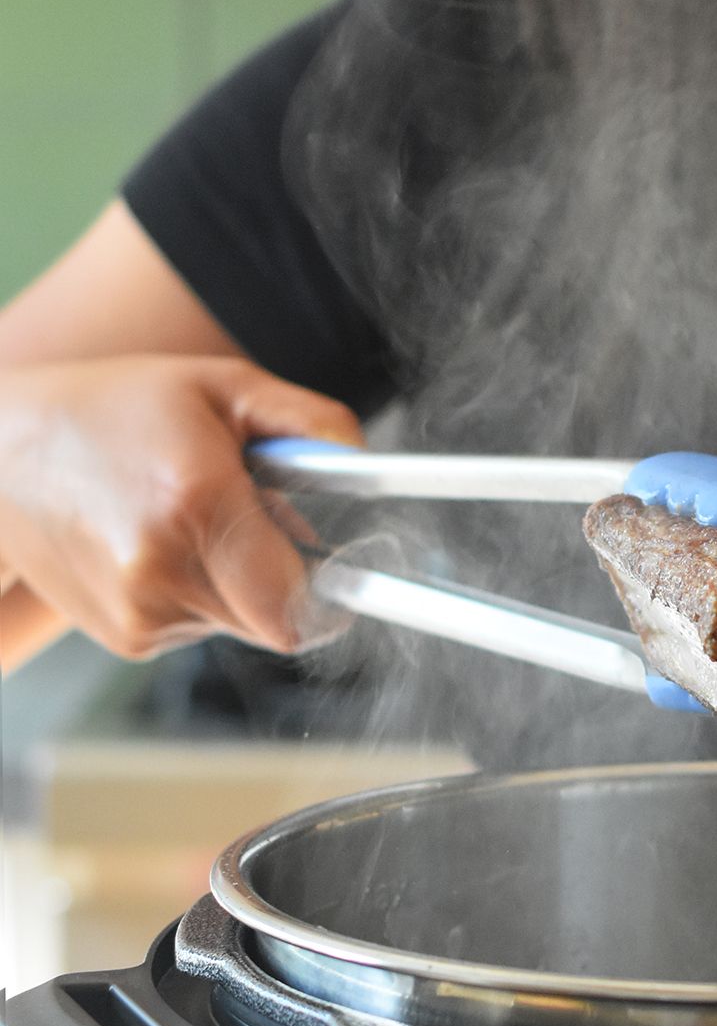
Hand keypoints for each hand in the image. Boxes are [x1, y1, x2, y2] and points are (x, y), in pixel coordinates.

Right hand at [0, 357, 363, 660]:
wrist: (3, 453)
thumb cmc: (118, 408)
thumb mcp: (224, 387)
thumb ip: (311, 423)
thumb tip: (372, 465)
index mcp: (195, 504)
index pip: (300, 607)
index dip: (334, 593)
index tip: (346, 572)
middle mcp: (162, 570)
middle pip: (281, 619)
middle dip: (289, 574)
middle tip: (259, 513)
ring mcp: (137, 614)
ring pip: (243, 623)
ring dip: (244, 580)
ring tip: (195, 516)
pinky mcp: (124, 638)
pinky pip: (202, 626)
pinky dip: (202, 591)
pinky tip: (164, 541)